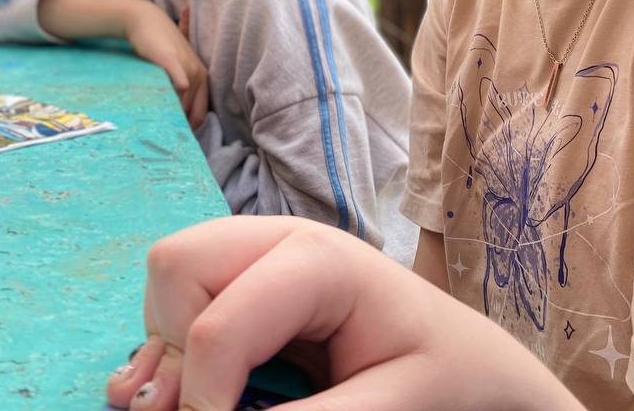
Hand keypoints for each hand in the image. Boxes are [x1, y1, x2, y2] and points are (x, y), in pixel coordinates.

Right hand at [105, 216, 585, 410]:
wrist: (467, 361)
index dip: (205, 398)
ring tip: (217, 401)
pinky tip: (207, 390)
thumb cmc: (445, 374)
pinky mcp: (246, 283)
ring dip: (173, 348)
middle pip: (174, 263)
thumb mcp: (395, 405)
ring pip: (166, 279)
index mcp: (320, 259)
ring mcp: (258, 256)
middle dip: (177, 346)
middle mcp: (278, 241)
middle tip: (215, 407)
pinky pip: (178, 301)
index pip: (220, 320)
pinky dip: (176, 350)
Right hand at [124, 0, 208, 128]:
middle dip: (177, 125)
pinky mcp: (171, 60)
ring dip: (170, 115)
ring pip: (182, 102)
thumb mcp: (174, 69)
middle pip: (189, 112)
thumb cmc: (159, 48)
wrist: (146, 21)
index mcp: (201, 78)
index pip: (200, 115)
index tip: (173, 137)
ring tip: (155, 123)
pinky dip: (176, 96)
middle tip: (161, 134)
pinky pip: (180, 84)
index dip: (188, 129)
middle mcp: (198, 73)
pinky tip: (165, 106)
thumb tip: (174, 122)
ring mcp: (187, 66)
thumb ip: (177, 91)